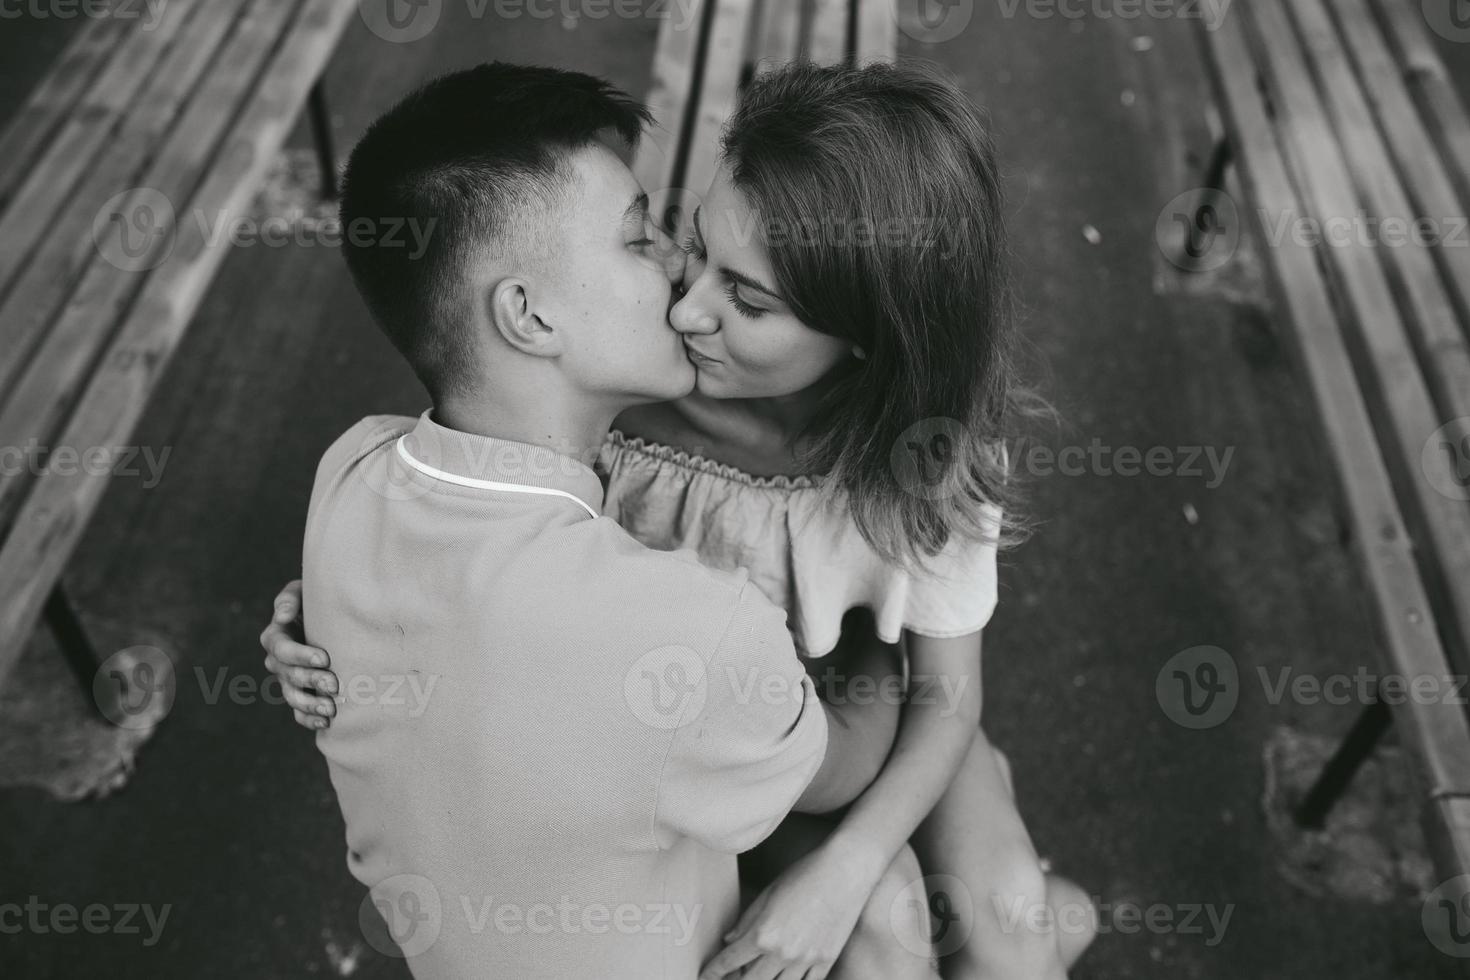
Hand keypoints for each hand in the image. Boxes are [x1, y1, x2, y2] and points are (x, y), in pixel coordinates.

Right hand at [258, 579, 338, 728]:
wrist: (329, 620)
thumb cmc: (316, 601)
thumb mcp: (302, 591)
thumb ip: (290, 599)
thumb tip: (283, 616)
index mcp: (276, 636)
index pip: (281, 648)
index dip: (300, 655)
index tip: (324, 658)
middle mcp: (278, 662)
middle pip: (289, 675)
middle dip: (312, 680)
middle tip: (334, 683)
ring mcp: (287, 681)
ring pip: (293, 697)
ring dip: (311, 705)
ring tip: (331, 709)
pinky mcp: (299, 694)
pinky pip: (299, 713)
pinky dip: (310, 720)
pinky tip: (327, 723)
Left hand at [699, 844, 880, 979]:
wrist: (845, 872)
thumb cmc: (805, 875)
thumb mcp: (768, 893)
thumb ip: (746, 921)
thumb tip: (731, 940)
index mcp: (763, 934)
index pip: (730, 961)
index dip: (714, 972)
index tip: (706, 976)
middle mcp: (783, 953)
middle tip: (731, 976)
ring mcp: (806, 960)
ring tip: (757, 975)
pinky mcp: (826, 961)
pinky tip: (785, 977)